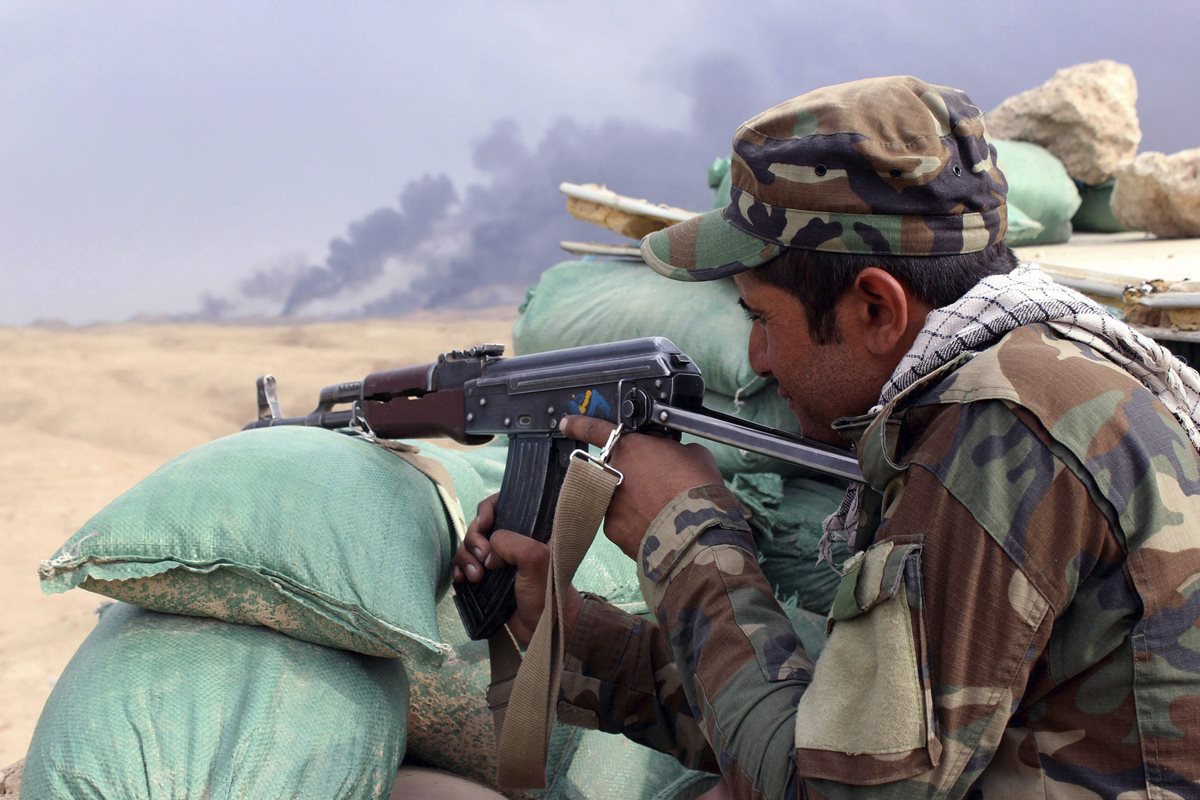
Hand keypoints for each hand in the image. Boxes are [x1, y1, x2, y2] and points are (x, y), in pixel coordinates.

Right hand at [451, 493, 580, 645]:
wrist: (543, 628)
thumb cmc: (547, 592)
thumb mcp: (536, 560)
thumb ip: (512, 543)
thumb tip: (489, 549)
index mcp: (530, 528)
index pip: (505, 502)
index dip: (489, 508)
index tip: (485, 524)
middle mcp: (513, 539)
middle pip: (480, 525)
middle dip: (475, 540)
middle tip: (484, 561)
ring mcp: (499, 558)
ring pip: (470, 545)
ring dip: (466, 558)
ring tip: (475, 578)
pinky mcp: (488, 576)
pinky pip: (464, 564)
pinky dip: (459, 570)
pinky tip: (462, 581)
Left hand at [559, 416, 723, 558]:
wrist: (697, 534)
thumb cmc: (698, 489)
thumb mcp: (695, 455)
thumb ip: (674, 450)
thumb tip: (672, 457)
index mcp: (630, 448)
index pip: (597, 430)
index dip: (580, 425)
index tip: (567, 423)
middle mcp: (612, 474)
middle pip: (613, 469)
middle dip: (628, 475)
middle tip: (654, 486)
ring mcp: (609, 505)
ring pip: (618, 498)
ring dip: (634, 501)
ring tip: (662, 510)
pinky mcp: (613, 531)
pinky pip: (623, 522)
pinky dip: (636, 524)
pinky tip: (657, 527)